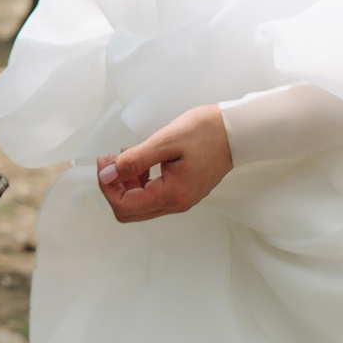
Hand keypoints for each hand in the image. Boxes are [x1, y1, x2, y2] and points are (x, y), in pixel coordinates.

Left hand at [95, 104, 230, 222]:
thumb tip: (108, 174)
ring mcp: (181, 200)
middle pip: (129, 211)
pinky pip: (153, 195)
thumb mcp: (165, 141)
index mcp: (172, 195)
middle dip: (114, 187)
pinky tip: (140, 161)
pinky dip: (139, 181)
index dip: (107, 185)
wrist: (238, 131)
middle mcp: (177, 204)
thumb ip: (134, 160)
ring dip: (126, 183)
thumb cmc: (207, 132)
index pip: (124, 206)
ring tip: (125, 156)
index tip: (105, 162)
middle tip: (111, 160)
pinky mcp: (184, 191)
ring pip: (140, 204)